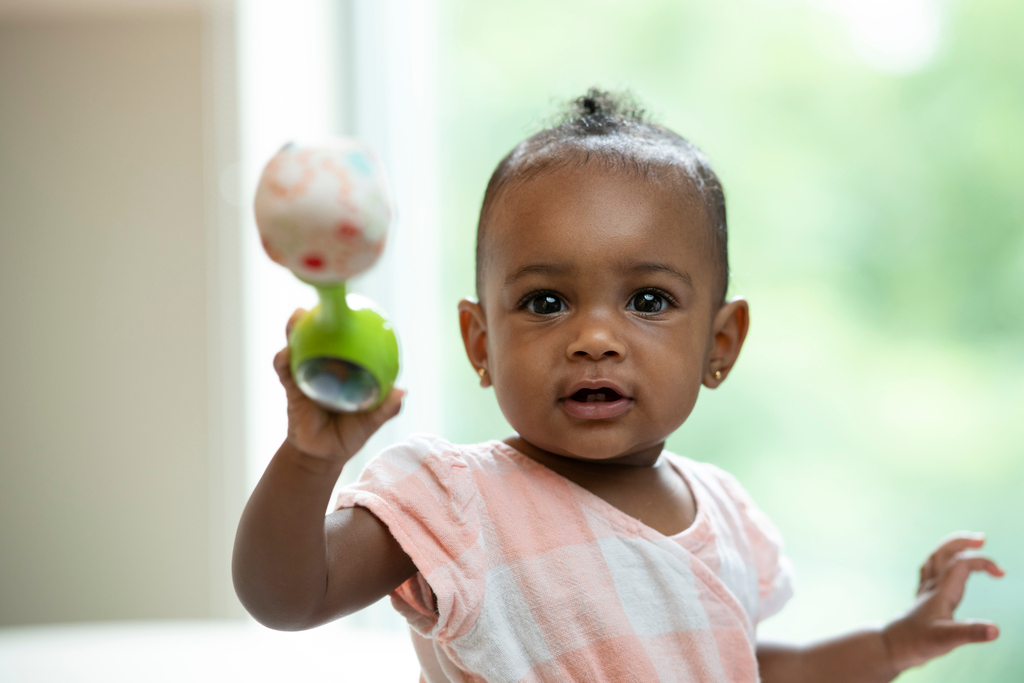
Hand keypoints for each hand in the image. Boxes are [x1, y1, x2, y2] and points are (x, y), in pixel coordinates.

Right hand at [273, 308, 404, 463]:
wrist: (322, 456)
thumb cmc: (348, 434)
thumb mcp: (370, 422)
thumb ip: (385, 409)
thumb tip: (403, 391)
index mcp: (345, 370)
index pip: (345, 342)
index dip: (346, 323)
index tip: (352, 306)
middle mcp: (325, 367)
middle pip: (318, 337)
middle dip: (317, 317)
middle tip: (321, 303)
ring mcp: (306, 375)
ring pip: (298, 347)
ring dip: (295, 331)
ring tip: (297, 317)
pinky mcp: (291, 388)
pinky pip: (285, 371)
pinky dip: (283, 360)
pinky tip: (284, 354)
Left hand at [882, 532, 1003, 672]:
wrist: (893, 646)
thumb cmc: (918, 642)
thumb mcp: (948, 639)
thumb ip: (970, 633)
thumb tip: (995, 630)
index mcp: (942, 591)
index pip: (961, 564)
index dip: (981, 562)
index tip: (1001, 573)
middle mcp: (932, 586)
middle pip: (943, 553)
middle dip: (961, 542)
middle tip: (981, 538)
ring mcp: (926, 589)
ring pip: (935, 558)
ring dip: (951, 547)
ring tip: (968, 543)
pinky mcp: (923, 596)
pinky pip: (930, 570)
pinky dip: (941, 560)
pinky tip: (946, 563)